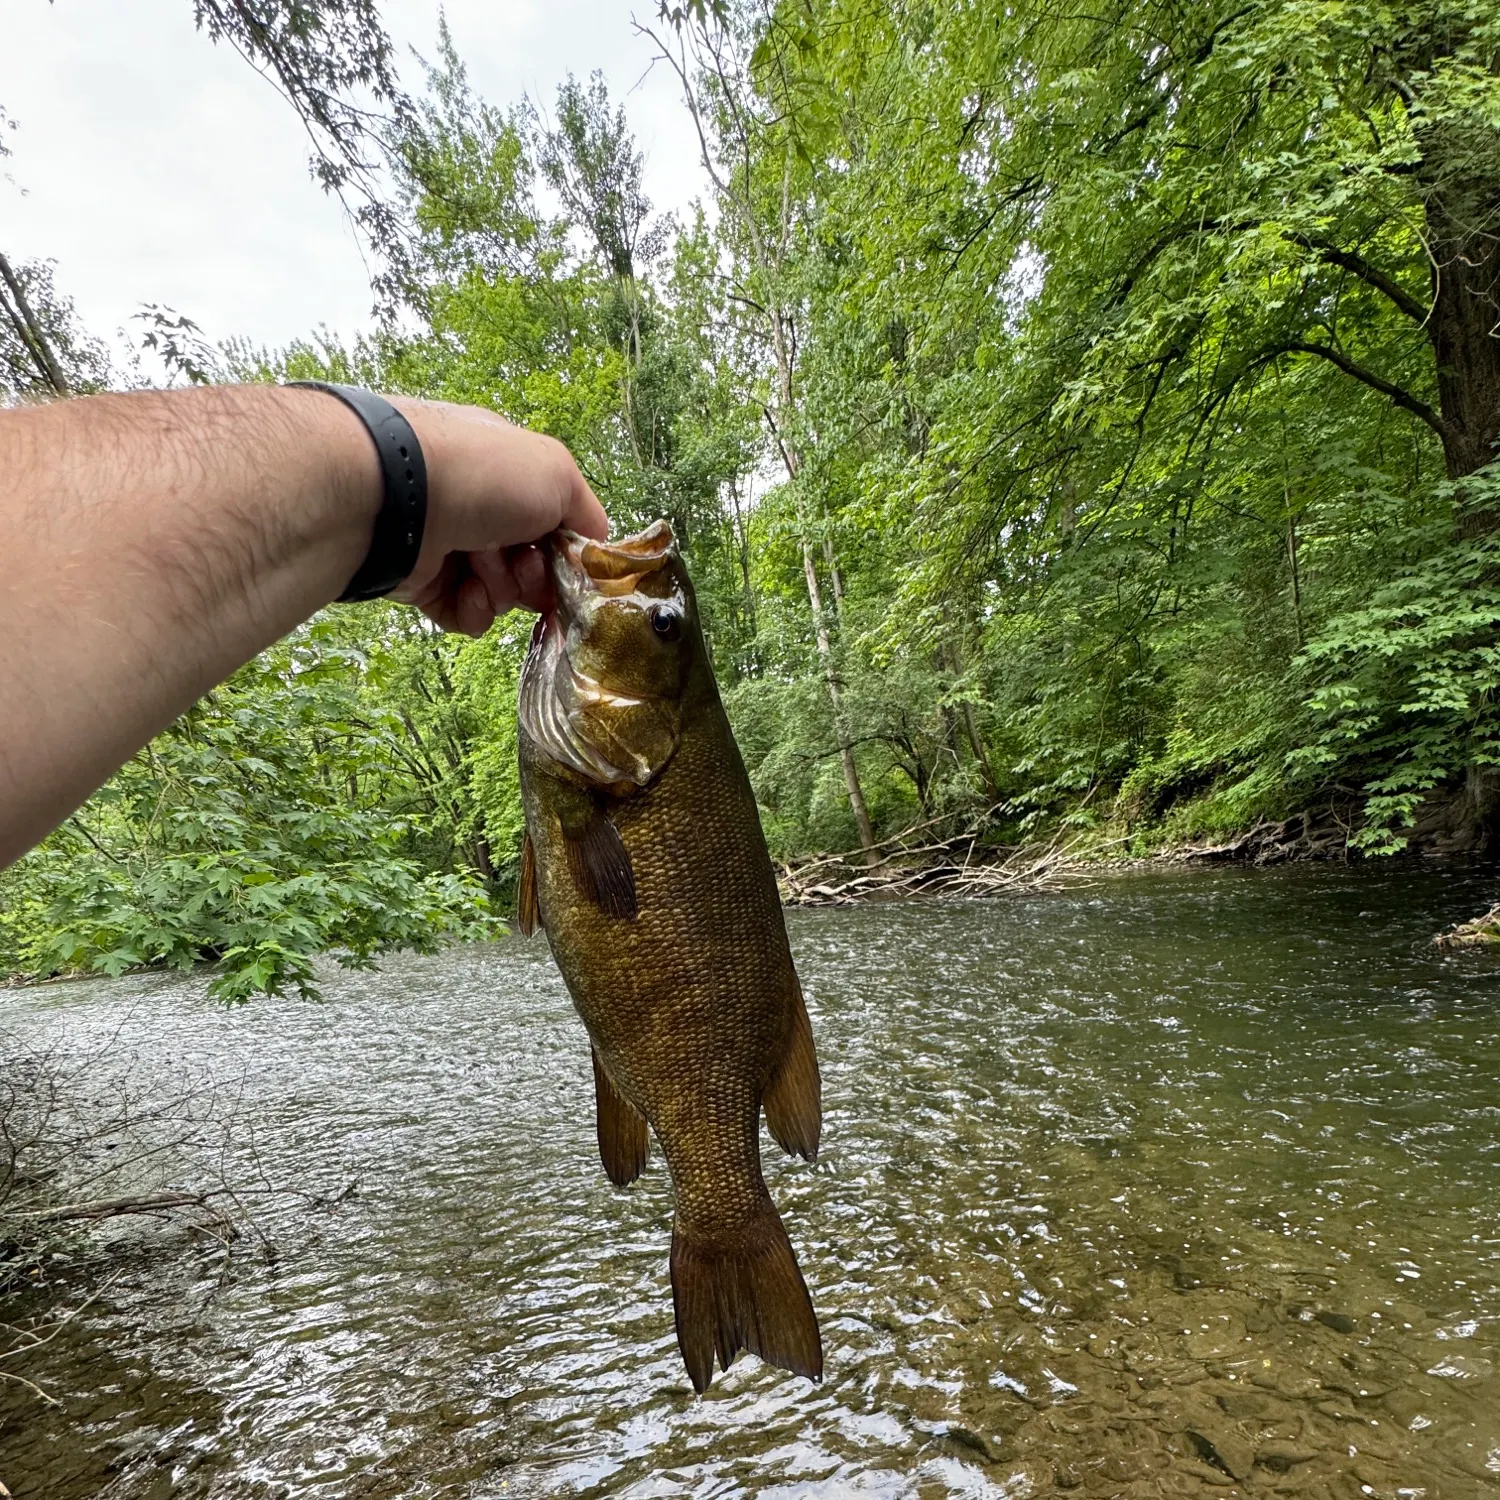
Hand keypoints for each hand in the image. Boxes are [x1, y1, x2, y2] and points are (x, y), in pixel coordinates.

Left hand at [386, 398, 608, 634]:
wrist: (397, 499)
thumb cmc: (482, 474)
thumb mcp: (558, 474)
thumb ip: (587, 514)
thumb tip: (594, 549)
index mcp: (510, 472)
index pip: (553, 521)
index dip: (567, 549)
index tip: (572, 565)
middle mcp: (480, 507)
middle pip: (531, 564)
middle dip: (536, 574)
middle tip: (524, 566)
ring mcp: (450, 545)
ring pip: (501, 593)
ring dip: (503, 589)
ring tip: (483, 568)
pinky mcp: (423, 582)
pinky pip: (466, 614)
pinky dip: (473, 609)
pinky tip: (466, 589)